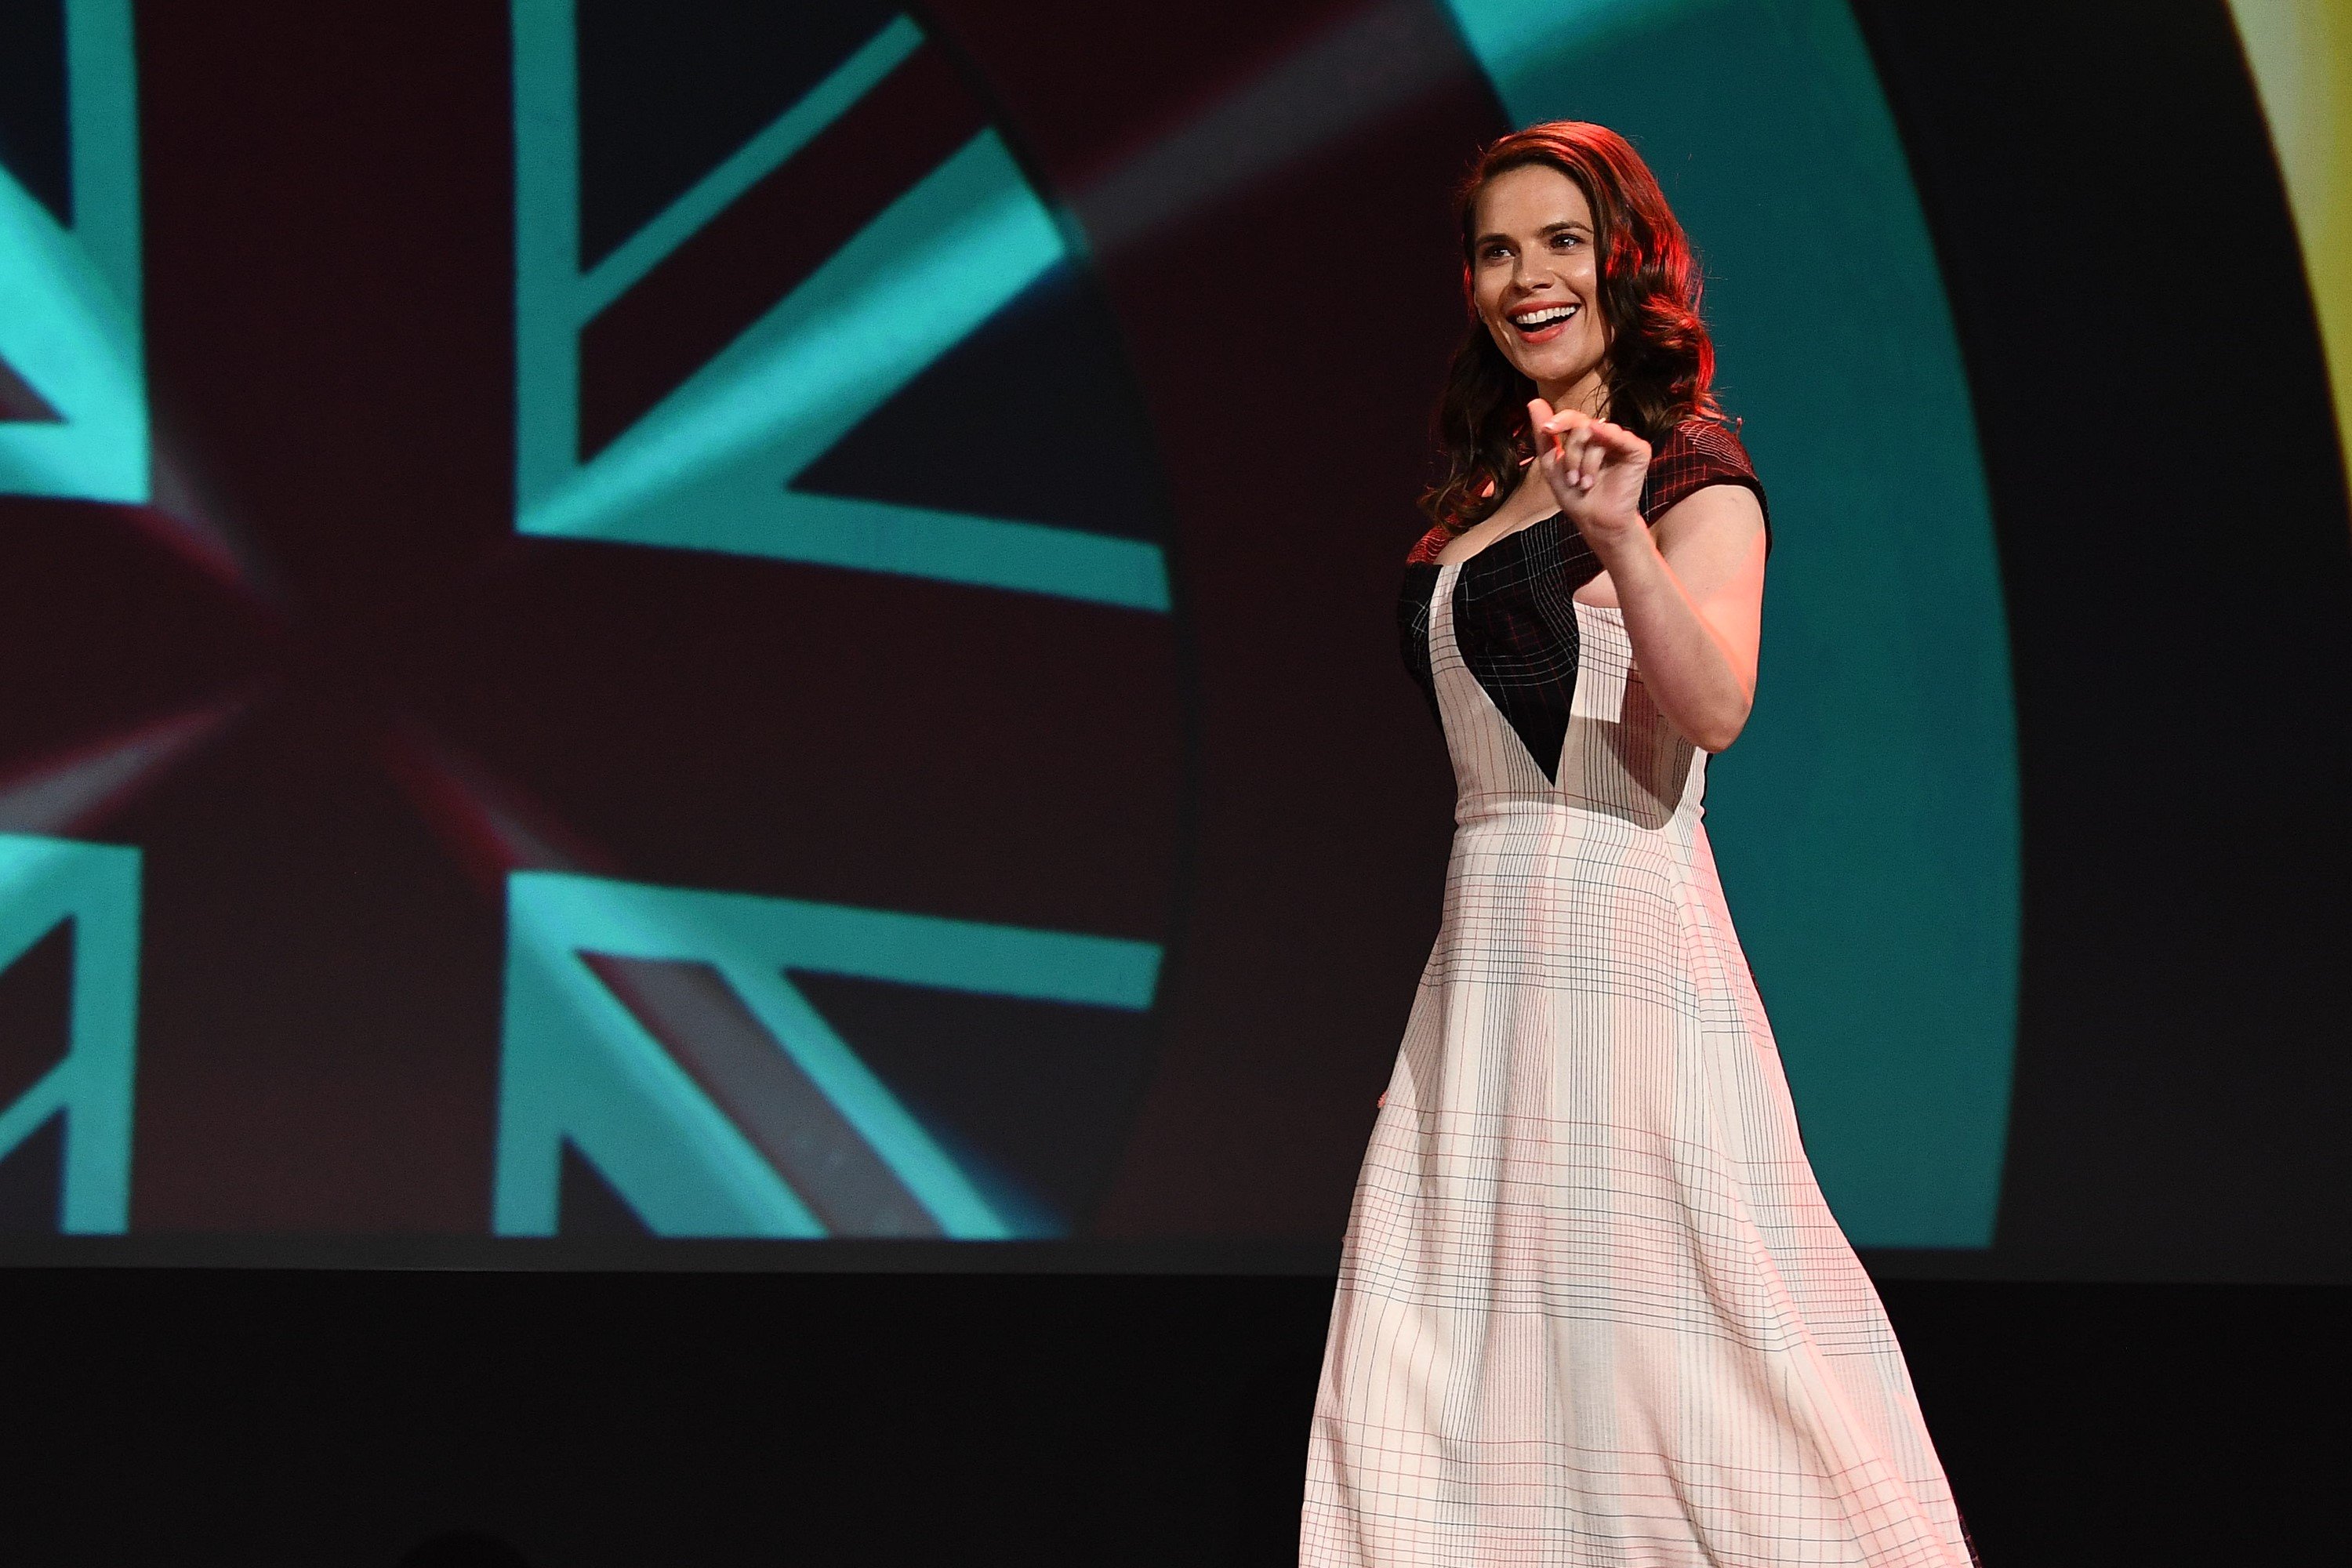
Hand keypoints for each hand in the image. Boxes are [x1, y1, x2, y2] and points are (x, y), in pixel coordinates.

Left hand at [1530, 399, 1650, 556]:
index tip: (1546, 429)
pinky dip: (1608, 443)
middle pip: (1582, 425)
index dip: (1559, 420)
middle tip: (1572, 479)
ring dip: (1586, 461)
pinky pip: (1622, 436)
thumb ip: (1544, 436)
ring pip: (1598, 432)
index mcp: (1586, 437)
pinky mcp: (1639, 451)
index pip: (1572, 418)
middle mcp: (1605, 435)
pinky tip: (1598, 460)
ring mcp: (1622, 442)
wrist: (1595, 521)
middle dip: (1572, 453)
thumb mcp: (1551, 465)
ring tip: (1584, 483)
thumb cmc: (1575, 496)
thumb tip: (1534, 401)